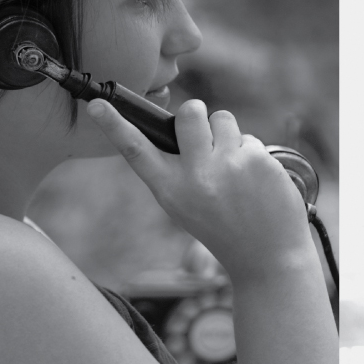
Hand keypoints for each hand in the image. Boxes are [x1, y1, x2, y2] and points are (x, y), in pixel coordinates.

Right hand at [86, 98, 311, 281]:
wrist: (268, 257)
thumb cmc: (222, 227)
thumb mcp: (185, 206)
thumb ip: (176, 170)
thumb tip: (181, 124)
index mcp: (170, 190)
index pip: (136, 151)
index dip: (114, 126)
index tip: (96, 105)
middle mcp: (195, 176)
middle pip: (189, 112)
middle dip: (197, 113)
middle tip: (206, 132)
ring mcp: (227, 165)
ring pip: (222, 118)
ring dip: (228, 134)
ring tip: (234, 166)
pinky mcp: (256, 160)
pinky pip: (250, 138)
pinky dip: (253, 154)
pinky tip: (257, 182)